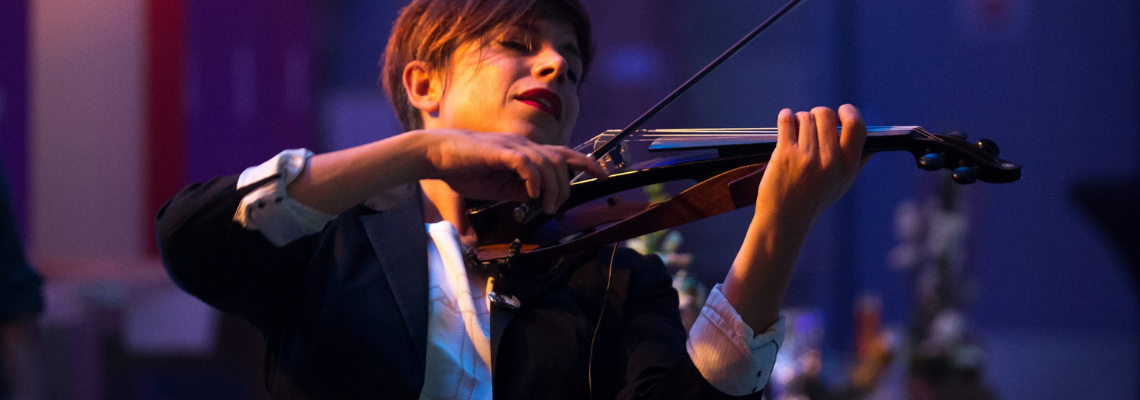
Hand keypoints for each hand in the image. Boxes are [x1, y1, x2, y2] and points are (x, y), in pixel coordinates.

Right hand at [421, 129, 607, 212]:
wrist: (435, 154)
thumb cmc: (461, 169)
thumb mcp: (496, 188)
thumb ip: (516, 193)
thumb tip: (535, 202)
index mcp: (524, 152)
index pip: (563, 154)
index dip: (586, 163)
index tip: (603, 176)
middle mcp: (523, 145)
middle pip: (561, 159)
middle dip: (568, 184)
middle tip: (557, 207)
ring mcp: (512, 146)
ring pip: (548, 162)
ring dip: (552, 187)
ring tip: (546, 206)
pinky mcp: (500, 151)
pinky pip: (527, 163)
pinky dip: (534, 179)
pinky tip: (531, 193)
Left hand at [754, 105, 868, 226]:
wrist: (785, 218)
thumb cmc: (814, 200)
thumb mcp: (842, 185)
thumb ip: (857, 162)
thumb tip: (873, 145)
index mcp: (847, 165)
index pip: (856, 126)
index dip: (849, 112)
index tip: (842, 111)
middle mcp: (829, 160)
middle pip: (826, 114)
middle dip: (818, 114)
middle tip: (813, 122)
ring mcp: (806, 156)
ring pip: (805, 117)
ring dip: (800, 118)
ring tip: (796, 128)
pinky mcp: (785, 154)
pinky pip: (787, 120)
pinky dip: (786, 116)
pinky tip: (786, 120)